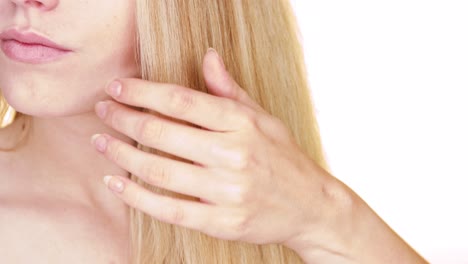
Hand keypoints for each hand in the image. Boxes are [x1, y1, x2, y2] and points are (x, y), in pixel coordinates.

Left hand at [90, 48, 342, 252]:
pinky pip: (168, 209)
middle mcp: (234, 154)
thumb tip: (207, 57)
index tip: (117, 88)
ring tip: (101, 142)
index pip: (181, 100)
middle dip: (124, 119)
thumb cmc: (282, 158)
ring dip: (121, 154)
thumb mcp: (262, 118)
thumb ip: (229, 90)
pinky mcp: (222, 223)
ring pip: (159, 171)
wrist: (311, 206)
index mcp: (243, 123)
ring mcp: (228, 191)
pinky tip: (115, 182)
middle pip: (163, 133)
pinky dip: (135, 196)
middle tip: (103, 111)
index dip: (143, 91)